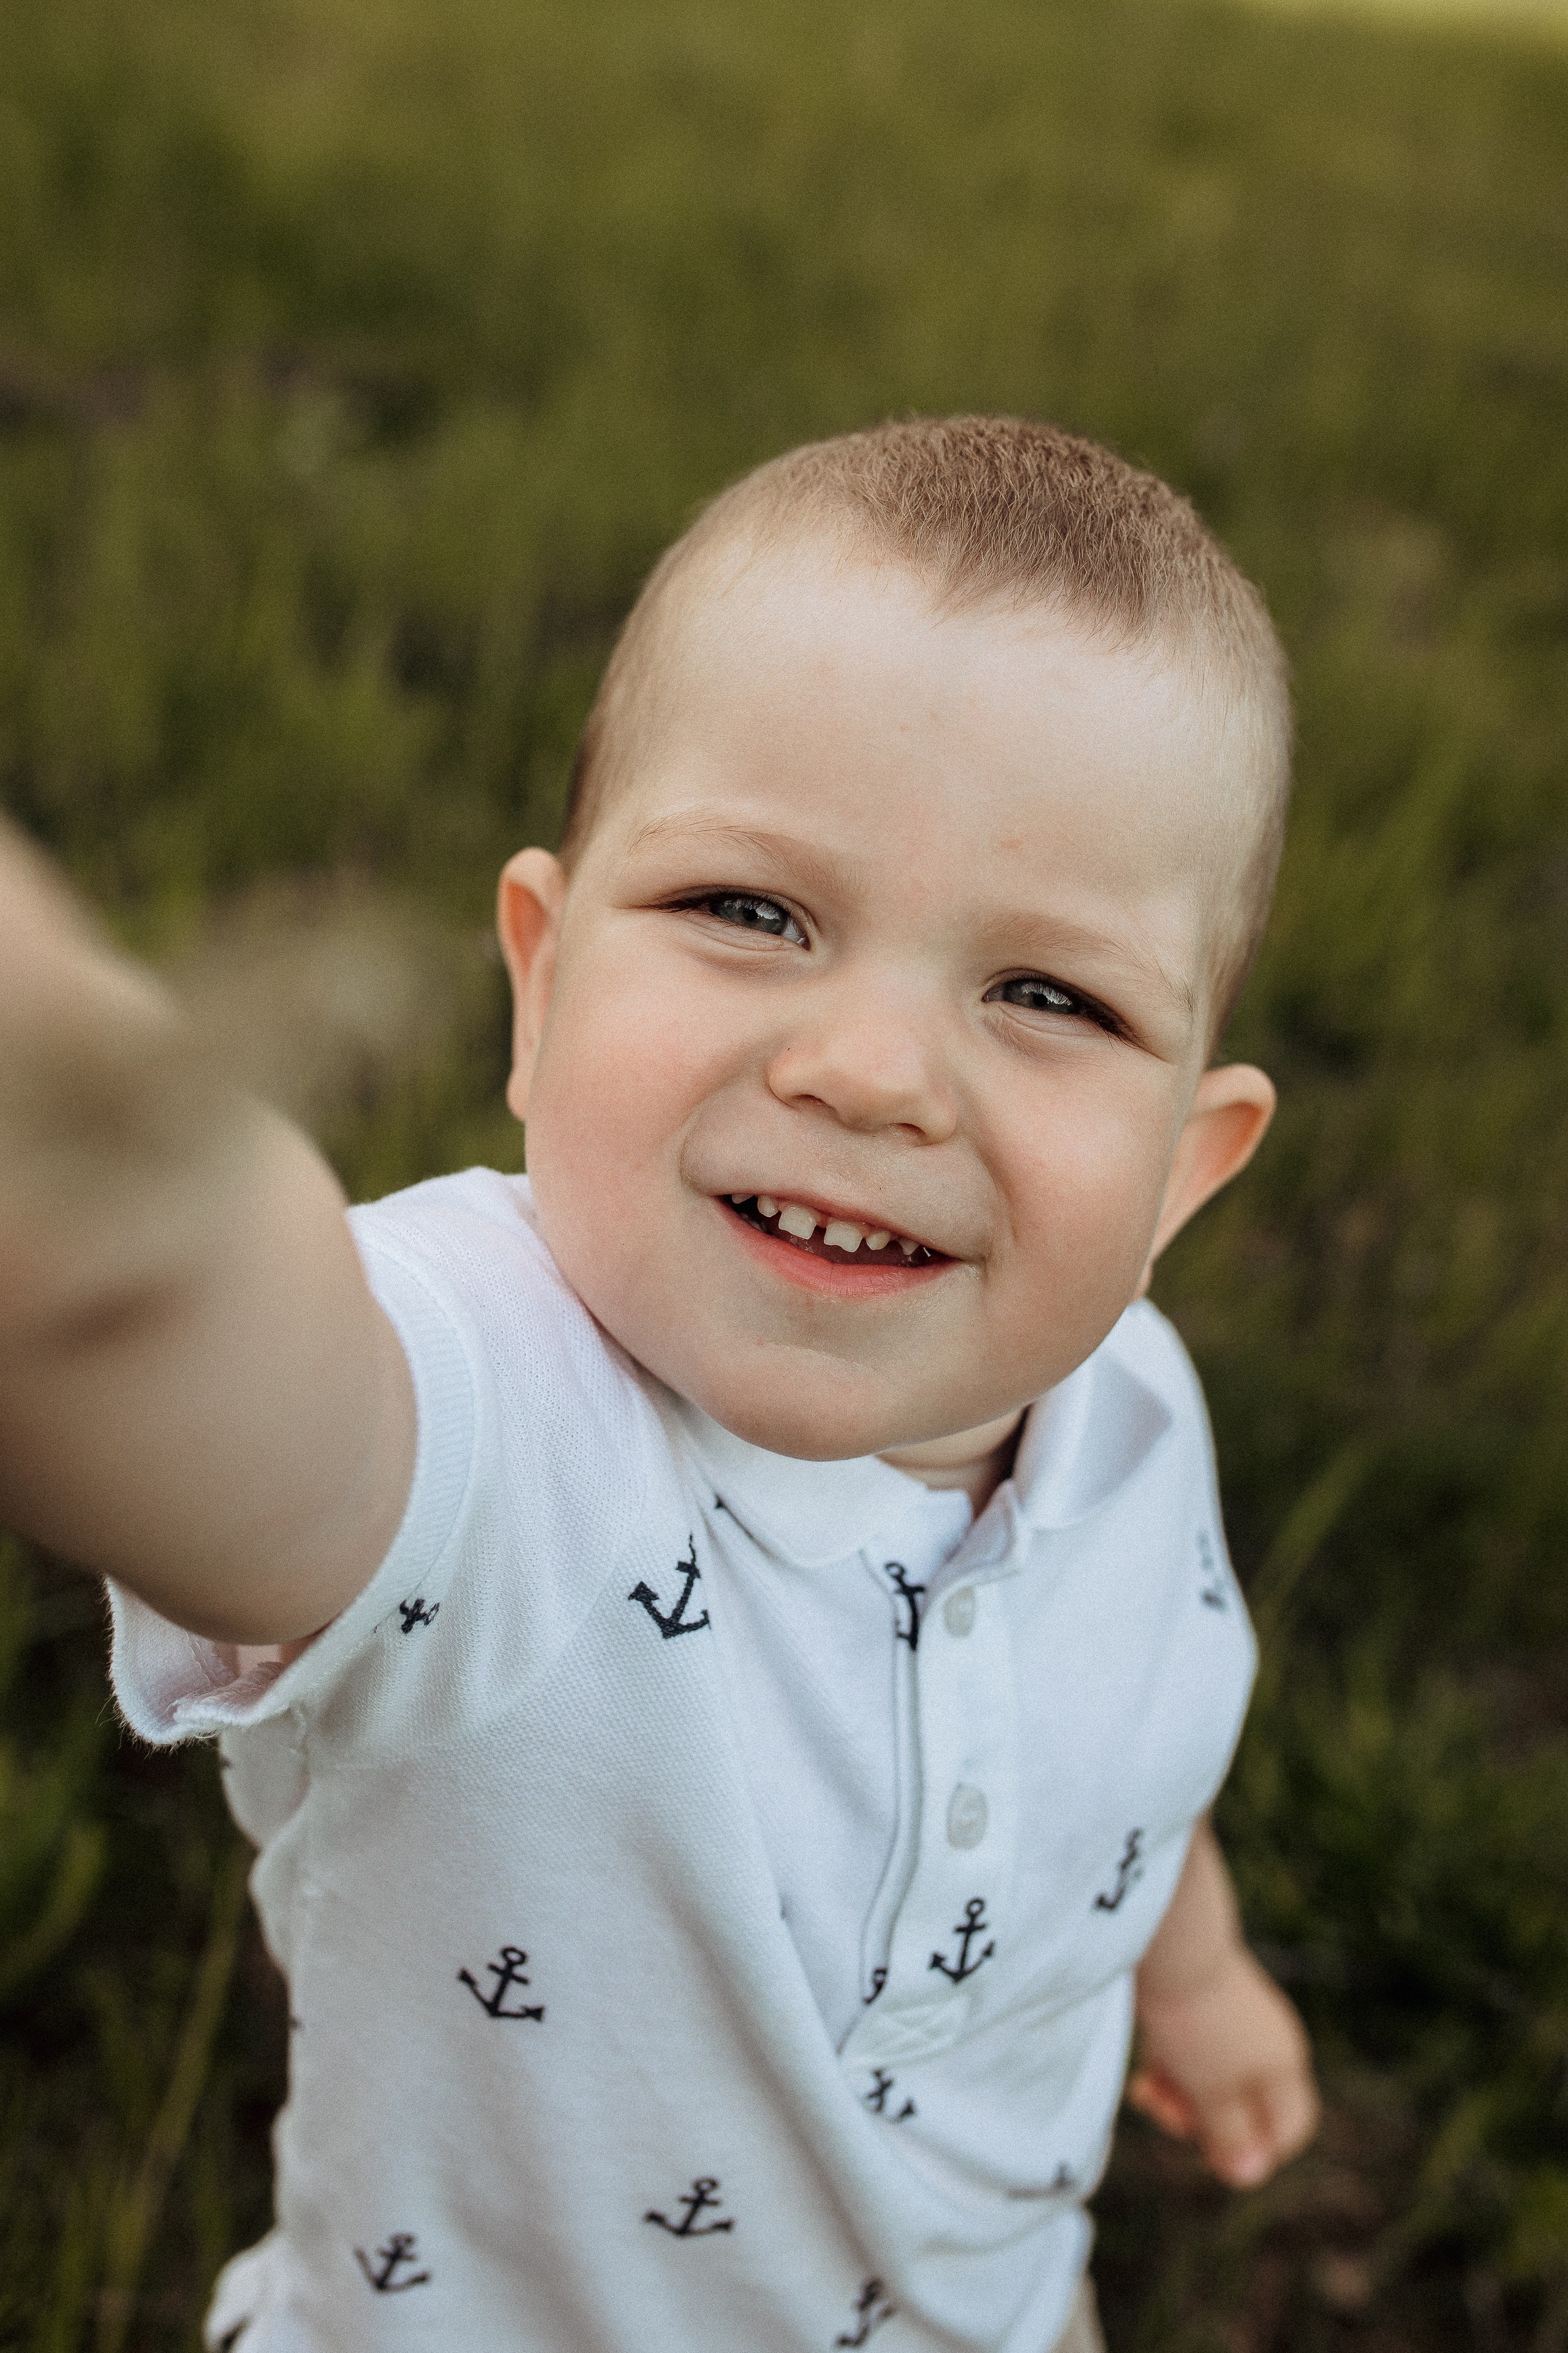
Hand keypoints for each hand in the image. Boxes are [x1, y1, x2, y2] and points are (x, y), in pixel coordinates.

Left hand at [1127, 1943, 1317, 2187]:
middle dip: (1203, 2122)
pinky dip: (1171, 2070)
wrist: (1164, 1938)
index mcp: (1284, 2064)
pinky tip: (1145, 2073)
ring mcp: (1235, 2022)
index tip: (1209, 2148)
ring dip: (1180, 2098)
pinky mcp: (1201, 2007)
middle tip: (1163, 2108)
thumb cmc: (1194, 2022)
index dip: (1254, 2151)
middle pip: (1245, 2110)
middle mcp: (1268, 2042)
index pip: (1290, 2130)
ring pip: (1213, 2084)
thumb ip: (1231, 2135)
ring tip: (1146, 2090)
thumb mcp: (1211, 2091)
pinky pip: (1193, 2056)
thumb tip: (1248, 2174)